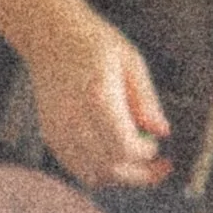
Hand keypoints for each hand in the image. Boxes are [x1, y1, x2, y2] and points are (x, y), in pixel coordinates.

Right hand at [23, 9, 173, 189]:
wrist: (49, 36)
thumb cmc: (93, 43)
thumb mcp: (131, 61)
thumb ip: (146, 99)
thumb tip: (163, 131)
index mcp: (98, 98)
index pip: (125, 148)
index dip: (146, 156)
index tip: (158, 146)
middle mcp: (74, 119)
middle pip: (110, 169)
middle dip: (140, 174)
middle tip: (159, 167)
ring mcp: (59, 130)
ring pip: (93, 176)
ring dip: (120, 176)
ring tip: (136, 161)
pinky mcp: (50, 135)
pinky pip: (77, 169)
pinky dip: (99, 171)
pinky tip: (113, 156)